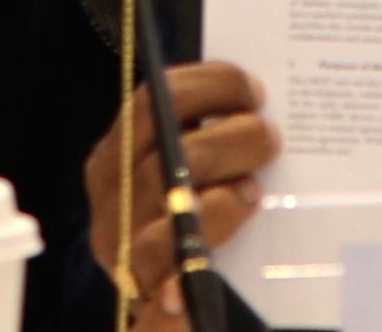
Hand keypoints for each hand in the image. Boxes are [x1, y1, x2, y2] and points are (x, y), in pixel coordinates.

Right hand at [83, 60, 279, 331]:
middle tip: (270, 138)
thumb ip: (199, 137)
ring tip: (254, 192)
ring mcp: (123, 249)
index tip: (254, 89)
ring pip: (166, 220)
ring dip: (221, 203)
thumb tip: (257, 102)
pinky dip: (187, 277)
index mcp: (114, 156)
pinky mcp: (142, 294)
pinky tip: (212, 263)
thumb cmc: (180, 207)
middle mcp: (111, 200)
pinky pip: (165, 282)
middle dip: (228, 141)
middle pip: (166, 159)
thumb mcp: (177, 166)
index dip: (207, 88)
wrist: (160, 289)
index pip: (152, 103)